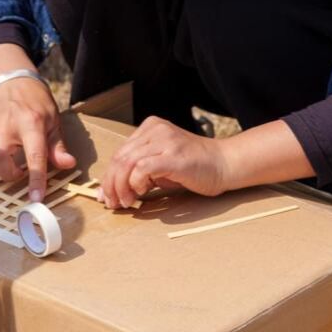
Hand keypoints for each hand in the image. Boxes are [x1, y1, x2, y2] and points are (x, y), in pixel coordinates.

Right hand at [0, 76, 75, 203]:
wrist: (14, 82)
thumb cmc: (38, 106)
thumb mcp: (54, 122)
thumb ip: (58, 146)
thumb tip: (68, 165)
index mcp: (32, 122)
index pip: (34, 154)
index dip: (36, 177)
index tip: (36, 197)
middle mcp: (9, 122)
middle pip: (0, 154)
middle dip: (9, 173)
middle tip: (19, 174)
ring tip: (5, 168)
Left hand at [100, 116, 232, 208]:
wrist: (225, 164)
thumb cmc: (193, 168)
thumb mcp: (160, 165)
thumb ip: (137, 172)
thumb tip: (110, 191)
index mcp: (150, 127)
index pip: (120, 152)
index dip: (109, 176)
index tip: (106, 196)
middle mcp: (156, 129)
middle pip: (120, 157)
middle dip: (111, 184)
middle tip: (113, 203)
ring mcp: (165, 140)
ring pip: (127, 163)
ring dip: (121, 187)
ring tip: (126, 202)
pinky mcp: (173, 155)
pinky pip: (142, 168)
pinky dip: (136, 183)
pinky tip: (142, 192)